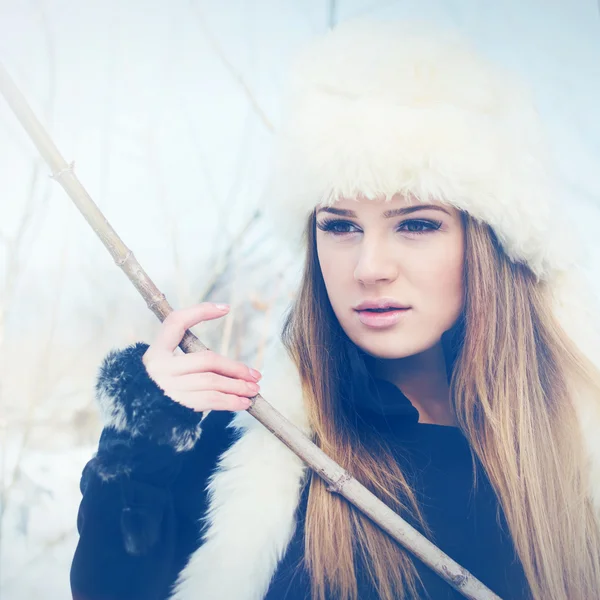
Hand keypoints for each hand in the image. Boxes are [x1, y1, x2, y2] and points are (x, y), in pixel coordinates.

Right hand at [142, 303, 260, 411]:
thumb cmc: (159, 388)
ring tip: (253, 390)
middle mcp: (159, 367)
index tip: (226, 308)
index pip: (177, 322)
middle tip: (255, 375)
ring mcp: (167, 387)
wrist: (139, 416)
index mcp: (156, 351)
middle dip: (235, 368)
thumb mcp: (166, 367)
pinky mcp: (176, 406)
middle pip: (207, 360)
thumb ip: (189, 359)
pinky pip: (209, 401)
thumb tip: (226, 358)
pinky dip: (230, 402)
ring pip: (212, 382)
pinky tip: (243, 403)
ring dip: (237, 386)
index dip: (201, 311)